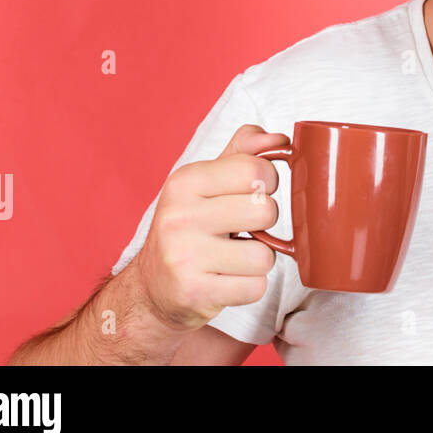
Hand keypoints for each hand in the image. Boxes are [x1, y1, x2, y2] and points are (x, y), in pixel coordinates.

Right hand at [130, 124, 286, 331]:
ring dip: (258, 259)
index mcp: (185, 181)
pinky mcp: (194, 293)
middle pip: (267, 211)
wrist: (152, 287)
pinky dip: (249, 287)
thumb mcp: (207, 182)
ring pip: (265, 255)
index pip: (257, 170)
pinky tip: (226, 280)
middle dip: (265, 223)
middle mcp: (180, 217)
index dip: (267, 183)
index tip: (251, 193)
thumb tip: (280, 139)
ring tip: (232, 257)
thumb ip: (244, 152)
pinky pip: (256, 287)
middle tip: (241, 228)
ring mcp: (184, 257)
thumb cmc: (190, 227)